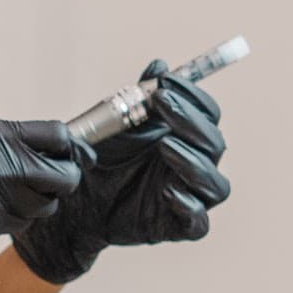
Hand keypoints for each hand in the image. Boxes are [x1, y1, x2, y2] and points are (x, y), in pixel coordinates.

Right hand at [0, 119, 93, 276]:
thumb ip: (6, 141)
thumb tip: (44, 149)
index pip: (58, 137)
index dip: (71, 145)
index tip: (72, 150)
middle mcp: (2, 168)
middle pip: (63, 177)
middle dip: (66, 175)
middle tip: (59, 174)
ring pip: (47, 205)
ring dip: (44, 199)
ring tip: (25, 190)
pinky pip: (23, 222)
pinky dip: (22, 215)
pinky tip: (4, 205)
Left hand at [13, 59, 230, 284]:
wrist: (75, 201)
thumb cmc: (101, 160)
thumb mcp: (115, 123)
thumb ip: (139, 96)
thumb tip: (159, 64)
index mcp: (186, 137)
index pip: (208, 113)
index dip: (193, 96)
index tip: (165, 82)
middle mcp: (195, 166)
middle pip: (215, 144)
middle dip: (191, 122)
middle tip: (161, 104)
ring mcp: (189, 198)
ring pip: (216, 185)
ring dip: (194, 163)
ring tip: (163, 146)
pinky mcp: (177, 228)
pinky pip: (198, 224)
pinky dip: (190, 209)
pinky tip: (168, 193)